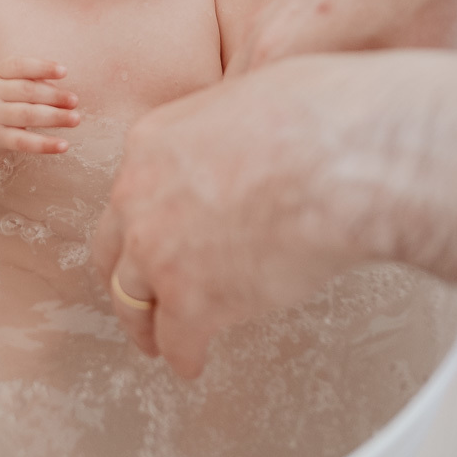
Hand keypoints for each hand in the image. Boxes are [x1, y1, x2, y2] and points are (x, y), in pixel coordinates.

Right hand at [0, 57, 79, 157]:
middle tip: (75, 100)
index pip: (19, 66)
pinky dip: (45, 144)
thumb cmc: (0, 98)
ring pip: (27, 116)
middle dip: (54, 96)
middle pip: (26, 91)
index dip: (42, 67)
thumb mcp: (7, 81)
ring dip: (55, 117)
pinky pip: (24, 142)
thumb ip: (31, 80)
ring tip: (76, 119)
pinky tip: (63, 145)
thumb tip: (62, 90)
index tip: (65, 71)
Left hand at [93, 55, 419, 377]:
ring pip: (132, 300)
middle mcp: (137, 196)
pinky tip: (194, 363)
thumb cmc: (317, 117)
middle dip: (126, 276)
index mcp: (150, 143)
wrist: (342, 158)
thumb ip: (225, 130)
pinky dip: (184, 356)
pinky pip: (176, 341)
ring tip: (158, 341)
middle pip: (114, 249)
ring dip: (145, 325)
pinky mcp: (190, 300)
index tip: (156, 238)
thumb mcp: (245, 93)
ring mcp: (158, 251)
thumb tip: (245, 143)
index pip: (132, 193)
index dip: (145, 222)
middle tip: (140, 297)